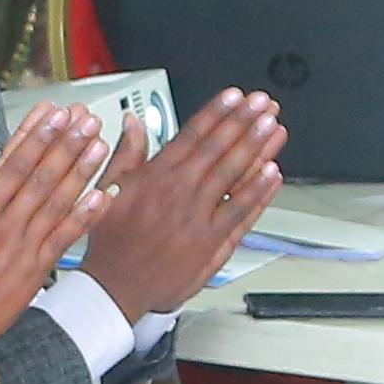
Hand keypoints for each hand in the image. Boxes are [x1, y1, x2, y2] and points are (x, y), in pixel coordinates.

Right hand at [0, 105, 111, 383]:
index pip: (12, 165)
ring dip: (81, 172)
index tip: (52, 113)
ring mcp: (24, 250)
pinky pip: (65, 239)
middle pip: (41, 178)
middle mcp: (5, 227)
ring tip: (99, 143)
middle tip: (85, 118)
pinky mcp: (36, 271)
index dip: (35, 136)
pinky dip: (85, 217)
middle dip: (65, 144)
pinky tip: (103, 195)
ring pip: (58, 203)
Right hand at [76, 87, 284, 321]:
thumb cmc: (113, 241)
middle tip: (262, 104)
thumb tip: (133, 121)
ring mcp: (199, 217)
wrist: (116, 287)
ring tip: (273, 127)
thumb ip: (127, 152)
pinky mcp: (212, 243)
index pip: (193, 135)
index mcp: (156, 176)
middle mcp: (180, 192)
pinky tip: (272, 173)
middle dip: (243, 122)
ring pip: (233, 176)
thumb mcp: (109, 189)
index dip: (217, 112)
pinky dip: (258, 193)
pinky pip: (241, 213)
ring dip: (256, 149)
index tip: (236, 96)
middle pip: (218, 149)